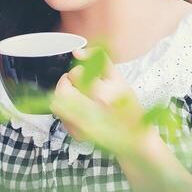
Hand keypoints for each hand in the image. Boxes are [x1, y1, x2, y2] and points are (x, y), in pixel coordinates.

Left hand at [50, 51, 165, 164]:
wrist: (134, 140)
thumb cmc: (130, 109)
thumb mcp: (119, 79)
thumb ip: (100, 59)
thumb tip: (77, 52)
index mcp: (101, 95)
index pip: (74, 76)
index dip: (76, 72)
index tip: (83, 74)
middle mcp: (89, 112)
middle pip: (61, 91)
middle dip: (66, 84)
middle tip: (77, 84)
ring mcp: (81, 126)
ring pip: (57, 104)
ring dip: (65, 97)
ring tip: (81, 98)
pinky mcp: (77, 134)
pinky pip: (61, 117)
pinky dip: (67, 111)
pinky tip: (82, 111)